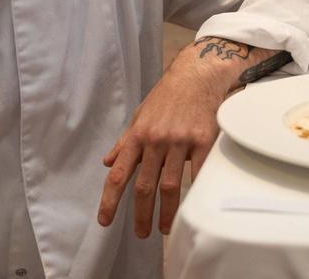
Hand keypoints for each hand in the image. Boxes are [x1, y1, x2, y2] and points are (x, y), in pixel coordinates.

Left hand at [96, 45, 228, 237]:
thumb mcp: (140, 116)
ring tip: (164, 228)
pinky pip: (198, 172)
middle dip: (141, 213)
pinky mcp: (203, 139)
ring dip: (167, 211)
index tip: (105, 220)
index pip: (119, 174)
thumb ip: (125, 142)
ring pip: (170, 185)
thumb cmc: (168, 96)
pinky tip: (193, 208)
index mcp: (138, 136)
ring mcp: (180, 140)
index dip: (110, 200)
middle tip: (141, 234)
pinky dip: (195, 192)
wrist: (197, 74)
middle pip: (145, 185)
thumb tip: (107, 162)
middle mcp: (156, 140)